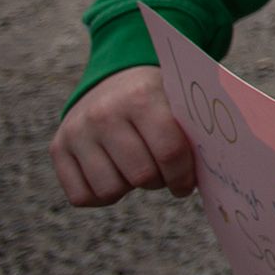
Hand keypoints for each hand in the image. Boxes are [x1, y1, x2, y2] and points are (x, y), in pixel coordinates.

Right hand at [50, 65, 197, 205]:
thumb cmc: (157, 98)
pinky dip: (102, 196)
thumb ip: (193, 132)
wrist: (115, 77)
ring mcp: (77, 130)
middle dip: (160, 181)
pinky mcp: (58, 147)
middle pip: (141, 176)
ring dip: (130, 187)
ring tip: (138, 170)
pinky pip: (81, 196)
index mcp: (141, 97)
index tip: (187, 183)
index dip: (184, 176)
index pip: (170, 153)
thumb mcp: (176, 101)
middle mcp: (104, 113)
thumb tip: (217, 170)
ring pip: (110, 190)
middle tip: (165, 175)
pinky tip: (115, 175)